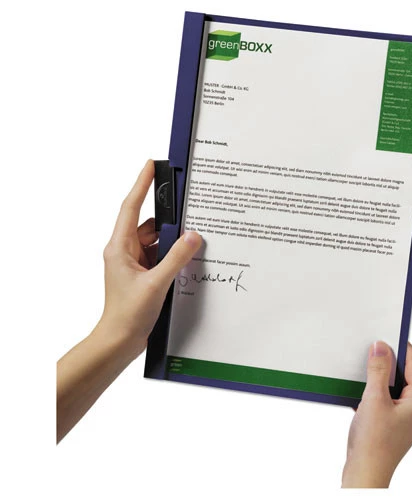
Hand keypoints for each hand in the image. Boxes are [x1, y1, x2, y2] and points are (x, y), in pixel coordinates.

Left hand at [100, 159, 201, 357]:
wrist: (119, 340)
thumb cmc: (127, 314)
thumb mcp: (156, 283)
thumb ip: (176, 258)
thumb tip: (193, 236)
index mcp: (120, 247)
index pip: (130, 207)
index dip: (141, 184)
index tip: (150, 166)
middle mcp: (125, 251)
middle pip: (148, 224)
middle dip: (168, 221)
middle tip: (189, 213)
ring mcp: (134, 263)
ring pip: (156, 241)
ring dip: (172, 241)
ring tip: (190, 244)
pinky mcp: (143, 274)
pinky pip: (160, 255)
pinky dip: (172, 255)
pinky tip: (185, 260)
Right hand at [342, 342, 411, 487]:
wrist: (365, 472)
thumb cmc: (373, 443)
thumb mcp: (374, 399)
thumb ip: (378, 371)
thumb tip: (381, 347)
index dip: (402, 346)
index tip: (386, 334)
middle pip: (407, 373)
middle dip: (389, 359)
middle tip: (372, 347)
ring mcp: (405, 416)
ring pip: (395, 385)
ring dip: (380, 375)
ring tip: (364, 366)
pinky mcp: (392, 422)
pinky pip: (386, 397)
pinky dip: (374, 389)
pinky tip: (359, 387)